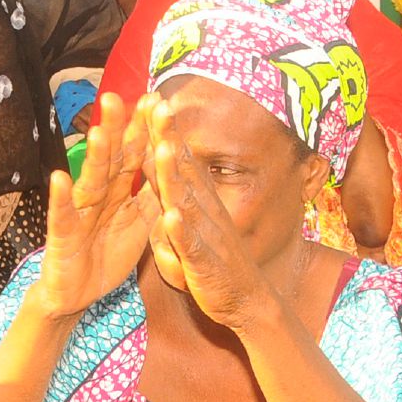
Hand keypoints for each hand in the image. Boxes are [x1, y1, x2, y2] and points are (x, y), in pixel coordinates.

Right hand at [34, 92, 154, 318]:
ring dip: (93, 157)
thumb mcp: (140, 224)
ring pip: (89, 180)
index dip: (142, 129)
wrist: (77, 294)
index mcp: (119, 191)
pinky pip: (63, 215)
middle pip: (110, 158)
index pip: (132, 154)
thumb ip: (153, 195)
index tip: (154, 99)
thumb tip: (172, 164)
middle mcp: (98, 194)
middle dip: (115, 128)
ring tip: (99, 131)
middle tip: (119, 96)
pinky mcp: (63, 235)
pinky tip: (60, 179)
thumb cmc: (107, 254)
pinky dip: (60, 198)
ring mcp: (79, 212)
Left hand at [146, 98, 280, 333]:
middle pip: (184, 169)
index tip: (154, 100)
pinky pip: (192, 246)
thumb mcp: (190, 221)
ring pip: (187, 202)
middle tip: (158, 107)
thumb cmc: (215, 260)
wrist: (248, 301)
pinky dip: (182, 232)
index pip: (181, 159)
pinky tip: (172, 217)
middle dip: (169, 138)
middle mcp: (205, 210)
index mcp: (200, 200)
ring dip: (174, 176)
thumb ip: (171, 193)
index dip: (167, 130)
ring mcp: (207, 236)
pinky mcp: (205, 264)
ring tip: (163, 150)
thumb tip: (153, 166)